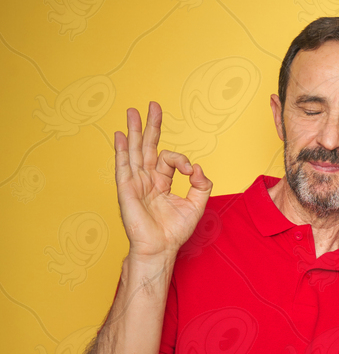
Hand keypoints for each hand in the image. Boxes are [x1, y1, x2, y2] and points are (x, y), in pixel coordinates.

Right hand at [115, 102, 211, 259]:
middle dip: (151, 126)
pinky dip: (122, 150)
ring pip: (135, 151)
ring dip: (134, 130)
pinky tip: (121, 135)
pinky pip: (123, 166)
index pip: (171, 160)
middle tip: (153, 105)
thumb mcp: (197, 204)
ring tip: (132, 111)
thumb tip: (197, 167)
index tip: (191, 171)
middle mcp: (147, 179)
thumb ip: (201, 184)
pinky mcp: (127, 189)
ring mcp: (135, 182)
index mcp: (162, 182)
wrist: (160, 248)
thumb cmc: (175, 231)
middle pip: (148, 146)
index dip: (182, 160)